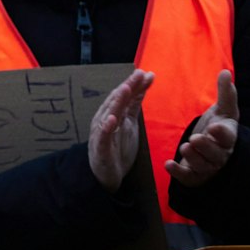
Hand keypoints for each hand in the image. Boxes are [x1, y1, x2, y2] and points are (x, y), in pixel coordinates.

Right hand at [88, 68, 153, 192]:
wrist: (104, 175)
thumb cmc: (116, 148)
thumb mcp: (129, 124)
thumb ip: (133, 106)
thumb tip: (142, 86)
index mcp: (114, 114)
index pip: (126, 97)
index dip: (136, 85)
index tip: (148, 74)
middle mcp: (106, 120)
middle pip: (117, 100)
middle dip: (128, 86)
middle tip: (139, 73)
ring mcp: (102, 133)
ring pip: (109, 113)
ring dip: (116, 102)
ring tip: (125, 89)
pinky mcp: (100, 147)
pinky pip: (102, 136)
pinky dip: (106, 127)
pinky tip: (111, 119)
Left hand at [168, 69, 238, 187]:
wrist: (212, 148)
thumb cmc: (218, 127)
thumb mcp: (224, 111)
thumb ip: (226, 93)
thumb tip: (226, 72)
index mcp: (228, 137)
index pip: (228, 136)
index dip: (222, 133)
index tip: (214, 127)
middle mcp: (220, 154)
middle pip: (216, 154)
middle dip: (206, 147)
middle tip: (195, 139)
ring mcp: (208, 167)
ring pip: (203, 166)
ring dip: (194, 157)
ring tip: (185, 147)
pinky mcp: (195, 176)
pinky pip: (189, 177)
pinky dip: (179, 172)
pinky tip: (168, 164)